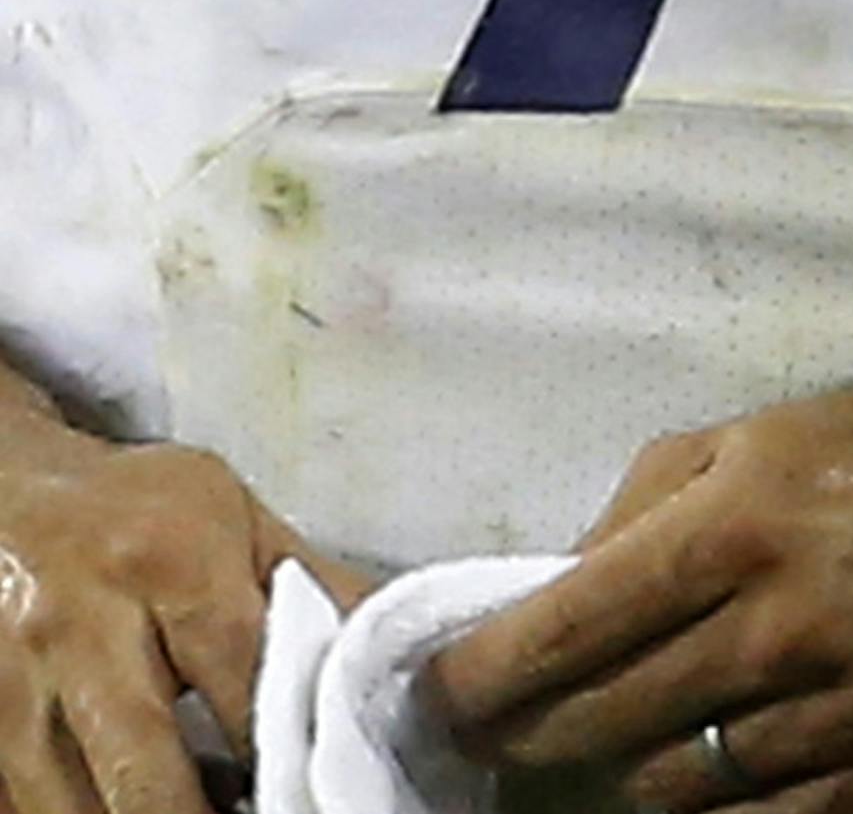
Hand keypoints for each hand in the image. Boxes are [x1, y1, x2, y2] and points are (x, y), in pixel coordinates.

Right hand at [0, 398, 361, 813]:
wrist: (9, 486)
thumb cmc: (139, 508)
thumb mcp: (234, 517)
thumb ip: (313, 583)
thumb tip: (397, 643)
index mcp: (165, 560)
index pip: (242, 682)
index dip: (288, 752)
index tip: (323, 792)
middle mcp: (80, 627)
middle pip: (147, 777)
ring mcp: (15, 690)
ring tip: (202, 811)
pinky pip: (27, 804)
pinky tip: (126, 807)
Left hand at [434, 350, 852, 813]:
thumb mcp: (748, 434)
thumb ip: (642, 505)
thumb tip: (552, 589)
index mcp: (740, 521)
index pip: (578, 618)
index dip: (493, 669)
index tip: (443, 694)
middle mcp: (784, 620)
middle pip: (607, 716)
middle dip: (530, 734)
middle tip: (497, 735)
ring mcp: (839, 709)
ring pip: (673, 784)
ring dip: (629, 768)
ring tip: (621, 736)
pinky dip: (713, 809)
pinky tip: (698, 775)